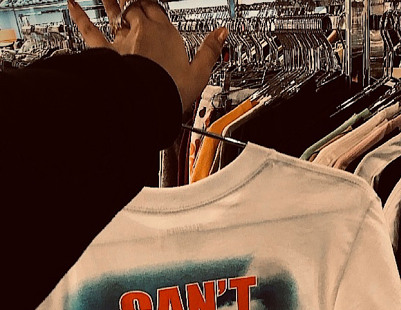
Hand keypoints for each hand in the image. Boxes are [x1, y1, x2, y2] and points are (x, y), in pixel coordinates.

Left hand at [68, 0, 226, 110]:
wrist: (146, 103)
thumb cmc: (169, 92)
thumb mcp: (199, 74)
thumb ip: (209, 51)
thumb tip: (221, 34)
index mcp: (166, 35)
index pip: (159, 10)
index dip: (155, 5)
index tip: (154, 4)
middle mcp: (143, 31)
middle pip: (137, 7)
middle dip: (135, 1)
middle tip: (133, 0)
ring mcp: (123, 40)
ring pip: (116, 13)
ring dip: (112, 1)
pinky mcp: (107, 52)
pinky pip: (90, 30)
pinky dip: (80, 16)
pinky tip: (73, 4)